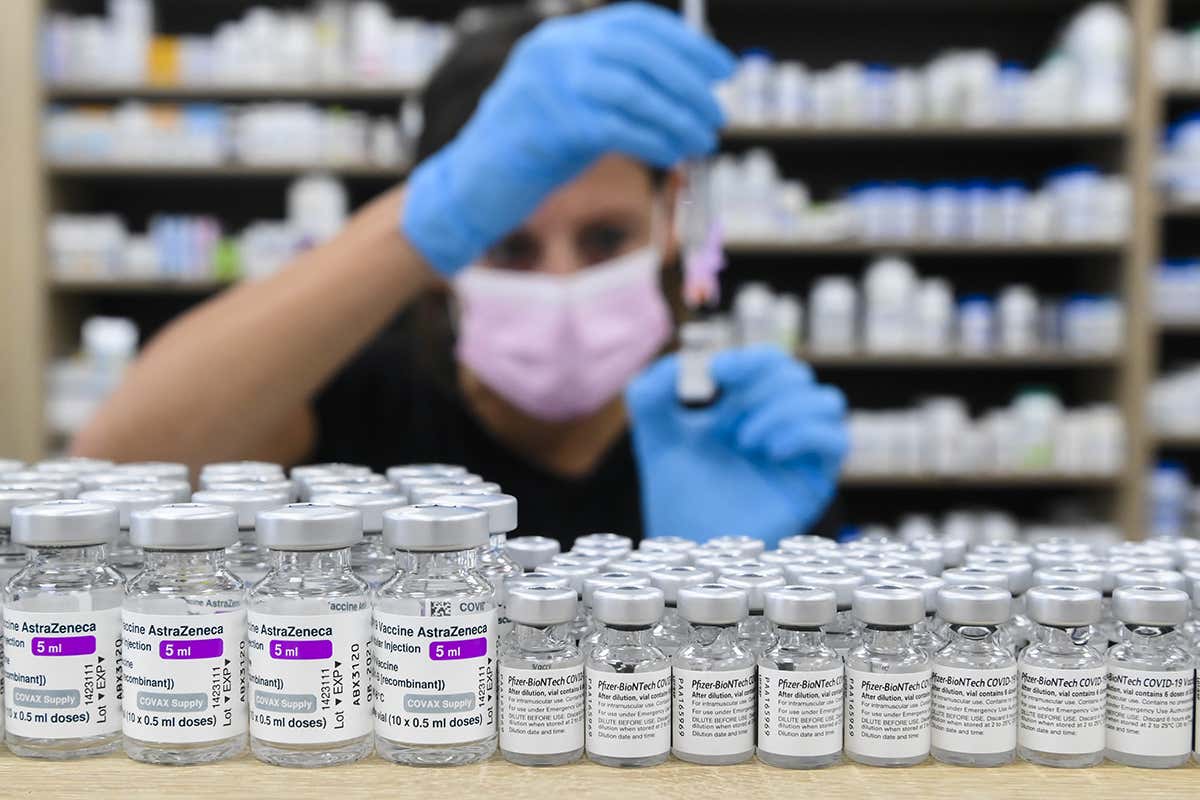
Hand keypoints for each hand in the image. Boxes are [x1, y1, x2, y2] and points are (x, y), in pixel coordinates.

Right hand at [401, 2, 733, 274]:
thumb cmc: (533, 152)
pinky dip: (655, 140)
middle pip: (641, 52)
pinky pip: (617, 127)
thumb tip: (690, 90)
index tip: (722, 69)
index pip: (636, 23)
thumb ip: (619, 88)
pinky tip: (674, 154)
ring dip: (678, 116)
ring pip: (634, 90)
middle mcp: (554, 50)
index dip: (686, 44)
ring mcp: (548, 85)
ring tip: (702, 139)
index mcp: (562, 38)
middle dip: (689, 83)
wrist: (473, 188)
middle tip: (717, 113)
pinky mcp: (549, 125)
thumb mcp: (577, 106)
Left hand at [626, 345, 846, 547]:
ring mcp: (801, 451)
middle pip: (798, 374)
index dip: (749, 357)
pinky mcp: (815, 480)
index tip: (716, 372)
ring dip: (784, 409)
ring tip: (746, 441)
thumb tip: (681, 361)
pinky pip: (835, 439)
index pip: (769, 361)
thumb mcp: (654, 435)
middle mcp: (779, 423)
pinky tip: (770, 451)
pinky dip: (805, 433)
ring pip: (827, 400)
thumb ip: (650, 392)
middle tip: (726, 418)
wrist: (688, 545)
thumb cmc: (677, 493)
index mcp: (746, 405)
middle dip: (761, 385)